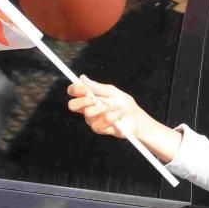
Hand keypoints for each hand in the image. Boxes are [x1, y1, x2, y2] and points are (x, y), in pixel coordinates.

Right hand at [67, 75, 181, 161]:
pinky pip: (98, 124)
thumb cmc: (124, 103)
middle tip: (96, 99)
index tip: (85, 89)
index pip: (74, 92)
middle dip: (84, 101)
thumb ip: (96, 87)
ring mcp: (92, 120)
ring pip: (88, 114)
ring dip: (104, 108)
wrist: (136, 118)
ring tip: (115, 107)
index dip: (75, 90)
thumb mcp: (111, 92)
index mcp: (88, 97)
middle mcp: (87, 109)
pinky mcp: (99, 129)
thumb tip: (82, 78)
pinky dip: (110, 118)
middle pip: (72, 105)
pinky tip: (117, 116)